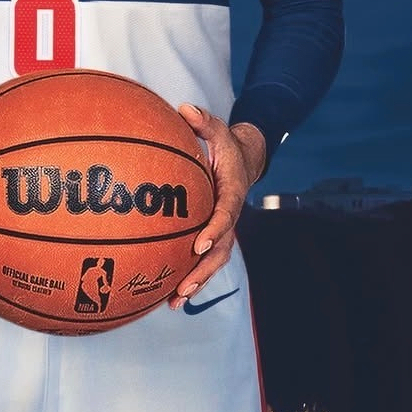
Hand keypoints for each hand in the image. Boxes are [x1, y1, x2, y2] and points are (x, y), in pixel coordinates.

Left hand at [170, 105, 265, 307]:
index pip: (225, 215)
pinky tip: (168, 295)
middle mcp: (230, 217)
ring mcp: (222, 230)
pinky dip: (189, 277)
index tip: (197, 244)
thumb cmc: (225, 146)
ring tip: (174, 302)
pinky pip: (202, 260)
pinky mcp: (213, 236)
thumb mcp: (218, 130)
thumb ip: (203, 121)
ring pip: (212, 261)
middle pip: (220, 250)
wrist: (244, 161)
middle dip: (203, 271)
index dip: (214, 231)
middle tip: (184, 287)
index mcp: (231, 193)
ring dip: (196, 282)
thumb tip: (184, 108)